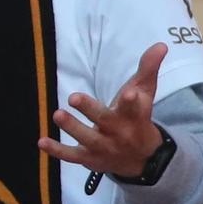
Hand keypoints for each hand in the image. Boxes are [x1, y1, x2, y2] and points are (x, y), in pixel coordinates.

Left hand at [39, 43, 168, 178]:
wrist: (143, 159)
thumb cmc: (138, 118)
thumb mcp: (145, 94)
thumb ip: (148, 69)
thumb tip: (161, 45)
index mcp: (134, 116)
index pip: (135, 108)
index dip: (131, 102)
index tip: (129, 93)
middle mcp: (119, 132)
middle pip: (105, 120)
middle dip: (90, 109)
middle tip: (74, 97)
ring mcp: (103, 147)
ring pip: (87, 138)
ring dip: (71, 127)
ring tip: (57, 114)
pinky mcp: (89, 158)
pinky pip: (71, 155)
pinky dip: (57, 150)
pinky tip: (41, 141)